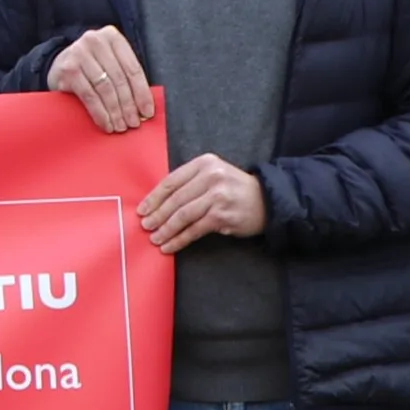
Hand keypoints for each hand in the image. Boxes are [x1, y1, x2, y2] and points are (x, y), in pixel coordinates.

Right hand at [48, 27, 156, 133]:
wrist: (58, 64)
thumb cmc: (91, 66)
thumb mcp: (110, 62)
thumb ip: (126, 77)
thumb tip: (144, 109)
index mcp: (112, 36)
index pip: (133, 68)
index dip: (142, 93)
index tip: (147, 112)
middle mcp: (95, 41)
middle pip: (119, 79)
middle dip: (128, 105)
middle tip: (133, 123)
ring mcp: (79, 54)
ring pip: (105, 88)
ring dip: (115, 111)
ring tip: (120, 126)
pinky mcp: (68, 70)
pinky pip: (89, 96)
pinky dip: (100, 113)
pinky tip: (105, 123)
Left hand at [139, 153, 267, 250]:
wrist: (268, 200)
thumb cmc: (234, 188)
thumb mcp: (213, 174)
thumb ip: (189, 182)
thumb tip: (157, 202)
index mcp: (204, 163)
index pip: (171, 181)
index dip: (154, 197)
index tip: (142, 209)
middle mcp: (211, 177)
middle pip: (175, 199)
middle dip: (157, 215)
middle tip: (145, 226)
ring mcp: (217, 197)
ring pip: (183, 215)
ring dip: (166, 229)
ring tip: (155, 238)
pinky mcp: (223, 216)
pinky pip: (195, 230)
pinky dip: (179, 239)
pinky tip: (170, 246)